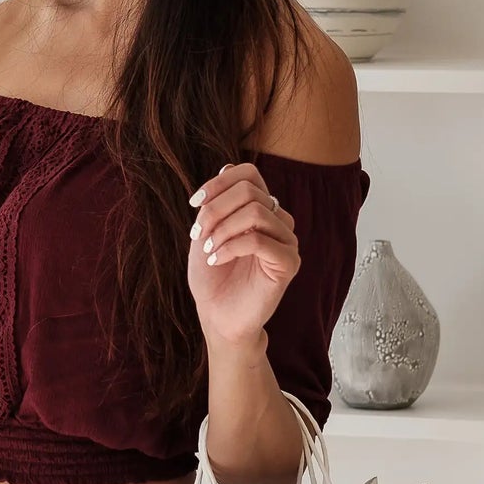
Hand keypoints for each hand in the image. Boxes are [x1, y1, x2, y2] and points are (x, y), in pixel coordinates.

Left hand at [186, 161, 299, 347]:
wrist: (217, 317)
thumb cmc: (212, 278)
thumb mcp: (205, 233)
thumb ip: (215, 204)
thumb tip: (226, 167)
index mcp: (259, 210)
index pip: (249, 174)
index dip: (219, 183)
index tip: (194, 204)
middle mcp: (278, 221)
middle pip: (250, 191)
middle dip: (216, 209)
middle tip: (198, 235)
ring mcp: (286, 241)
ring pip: (255, 212)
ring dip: (222, 229)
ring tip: (208, 250)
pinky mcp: (289, 263)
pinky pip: (260, 240)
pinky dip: (231, 247)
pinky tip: (215, 259)